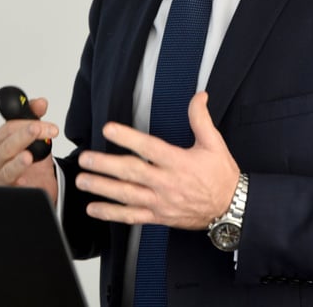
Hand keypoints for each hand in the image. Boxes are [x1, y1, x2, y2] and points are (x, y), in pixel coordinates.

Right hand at [0, 97, 58, 204]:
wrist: (37, 181)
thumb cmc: (30, 155)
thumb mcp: (32, 133)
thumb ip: (34, 115)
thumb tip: (41, 102)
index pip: (8, 128)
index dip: (27, 123)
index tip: (47, 125)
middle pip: (7, 145)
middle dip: (27, 136)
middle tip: (42, 132)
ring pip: (7, 168)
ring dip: (18, 162)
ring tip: (28, 156)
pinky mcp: (8, 190)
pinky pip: (11, 187)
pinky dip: (18, 183)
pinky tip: (25, 180)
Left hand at [76, 91, 239, 229]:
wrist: (230, 208)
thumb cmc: (221, 175)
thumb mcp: (215, 143)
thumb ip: (201, 119)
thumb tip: (199, 96)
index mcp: (179, 162)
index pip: (149, 147)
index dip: (128, 137)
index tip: (109, 129)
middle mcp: (166, 183)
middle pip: (131, 173)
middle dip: (105, 165)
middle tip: (85, 158)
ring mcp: (160, 202)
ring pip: (126, 195)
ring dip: (102, 188)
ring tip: (82, 180)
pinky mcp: (158, 216)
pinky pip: (131, 217)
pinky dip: (111, 214)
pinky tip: (93, 208)